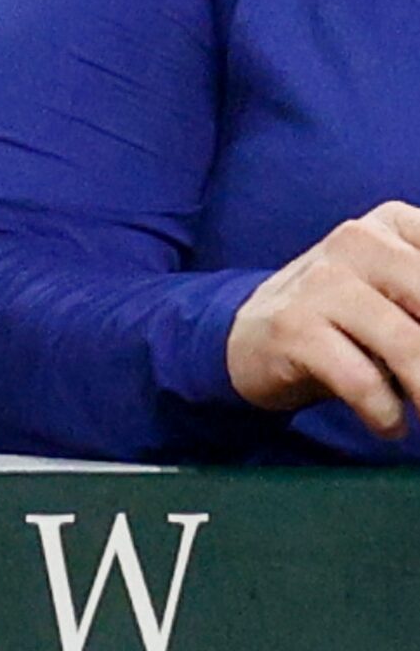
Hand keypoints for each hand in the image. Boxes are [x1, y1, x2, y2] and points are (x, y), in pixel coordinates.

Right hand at [226, 202, 419, 435]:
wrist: (247, 335)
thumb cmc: (344, 319)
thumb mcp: (396, 292)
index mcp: (393, 225)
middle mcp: (358, 242)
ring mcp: (321, 282)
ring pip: (408, 346)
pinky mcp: (292, 327)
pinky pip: (360, 380)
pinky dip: (385, 413)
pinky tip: (390, 425)